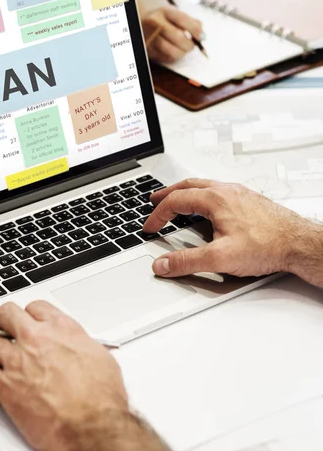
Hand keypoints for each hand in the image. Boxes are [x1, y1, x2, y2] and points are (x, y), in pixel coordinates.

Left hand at [0, 301, 129, 450]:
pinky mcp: (4, 386)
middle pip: (7, 315)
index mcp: (61, 329)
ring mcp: (17, 361)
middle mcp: (36, 339)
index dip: (30, 313)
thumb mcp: (100, 357)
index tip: (27, 318)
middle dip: (1, 318)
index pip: (37, 307)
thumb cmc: (101, 398)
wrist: (91, 426)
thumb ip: (82, 345)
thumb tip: (78, 346)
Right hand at [141, 5, 202, 62]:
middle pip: (178, 37)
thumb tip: (202, 36)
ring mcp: (149, 36)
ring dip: (181, 52)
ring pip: (171, 50)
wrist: (140, 23)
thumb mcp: (174, 14)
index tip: (200, 36)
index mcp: (164, 11)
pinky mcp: (147, 49)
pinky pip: (164, 57)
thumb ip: (190, 21)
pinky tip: (174, 52)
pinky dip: (172, 57)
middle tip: (191, 46)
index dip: (195, 30)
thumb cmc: (162, 19)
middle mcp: (155, 22)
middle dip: (189, 44)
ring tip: (183, 50)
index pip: (183, 20)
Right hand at [144, 179, 322, 286]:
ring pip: (204, 186)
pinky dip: (203, 196)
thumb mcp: (220, 258)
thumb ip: (186, 261)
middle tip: (154, 199)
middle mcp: (226, 191)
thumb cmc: (268, 246)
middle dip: (167, 194)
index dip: (158, 215)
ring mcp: (239, 194)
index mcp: (215, 199)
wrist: (300, 244)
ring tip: (177, 200)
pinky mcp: (249, 201)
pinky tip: (207, 207)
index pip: (175, 201)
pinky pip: (219, 191)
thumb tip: (162, 264)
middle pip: (188, 186)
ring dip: (185, 192)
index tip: (150, 227)